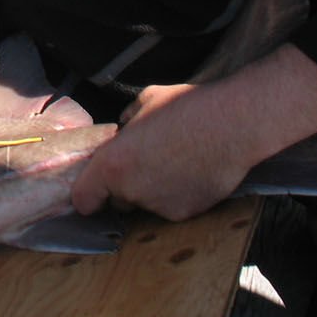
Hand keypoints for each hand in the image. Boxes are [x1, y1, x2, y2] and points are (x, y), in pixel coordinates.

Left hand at [69, 43, 316, 221]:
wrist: (233, 124)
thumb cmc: (186, 107)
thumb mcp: (143, 102)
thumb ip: (125, 124)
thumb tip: (123, 133)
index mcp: (113, 165)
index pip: (83, 198)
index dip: (86, 194)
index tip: (93, 189)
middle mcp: (132, 191)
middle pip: (117, 200)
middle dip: (125, 185)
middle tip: (146, 161)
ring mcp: (160, 206)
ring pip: (146, 203)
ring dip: (152, 189)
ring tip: (175, 161)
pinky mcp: (185, 213)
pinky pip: (171, 206)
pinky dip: (176, 195)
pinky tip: (191, 172)